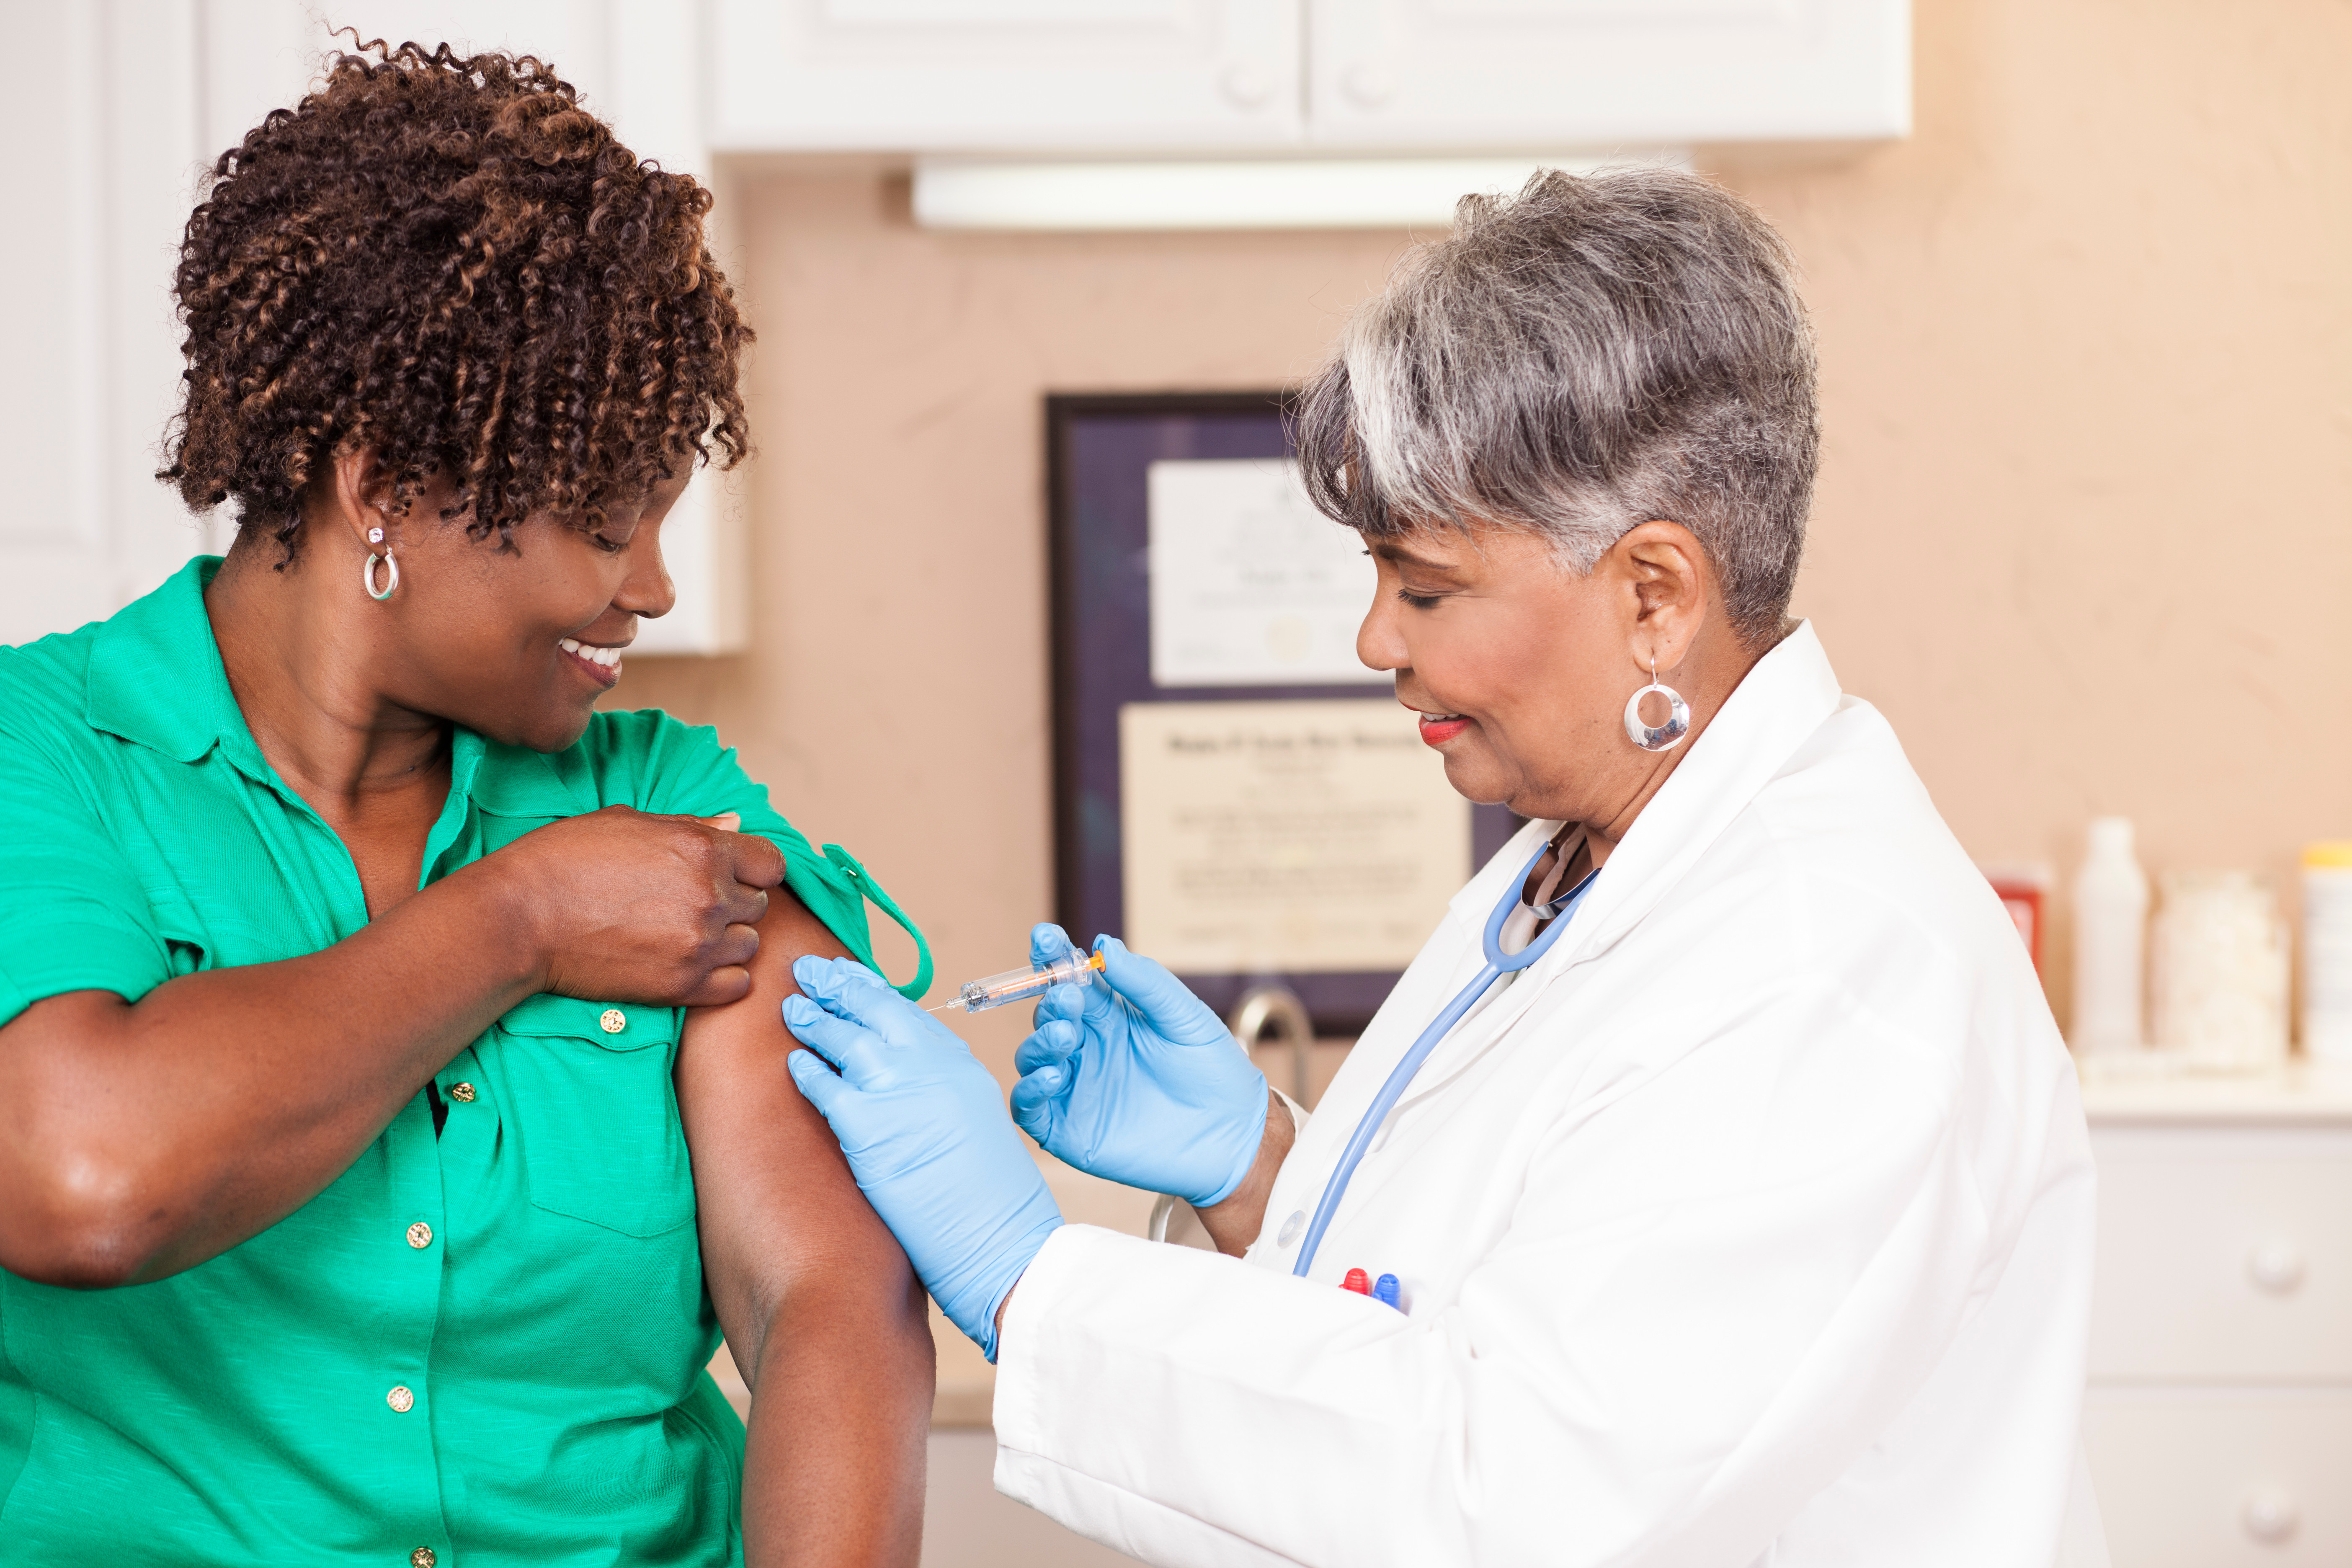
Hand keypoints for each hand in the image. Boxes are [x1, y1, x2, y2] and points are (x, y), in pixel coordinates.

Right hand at [492, 806, 784, 1006]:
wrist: (519, 917)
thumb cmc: (566, 859)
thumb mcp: (628, 822)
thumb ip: (692, 826)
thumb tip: (735, 825)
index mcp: (702, 849)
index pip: (771, 864)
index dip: (753, 868)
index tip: (731, 874)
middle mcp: (710, 896)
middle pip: (758, 905)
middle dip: (733, 902)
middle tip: (689, 903)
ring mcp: (699, 944)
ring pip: (749, 945)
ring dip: (727, 940)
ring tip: (684, 933)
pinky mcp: (682, 986)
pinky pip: (736, 985)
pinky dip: (722, 977)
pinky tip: (690, 963)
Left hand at [784, 956, 1061, 1359]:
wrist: (1002, 1241)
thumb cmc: (992, 1199)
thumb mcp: (975, 1123)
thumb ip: (940, 1091)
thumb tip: (903, 1081)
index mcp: (961, 1064)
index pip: (908, 1013)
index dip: (872, 990)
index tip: (849, 975)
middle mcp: (932, 1066)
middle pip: (875, 1010)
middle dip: (837, 985)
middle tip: (808, 970)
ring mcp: (900, 1091)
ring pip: (844, 1039)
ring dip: (814, 1020)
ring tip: (792, 1007)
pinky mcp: (868, 1126)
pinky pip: (826, 1088)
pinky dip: (807, 1072)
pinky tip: (794, 1063)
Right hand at [1010, 925, 1268, 1208]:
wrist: (1233, 1134)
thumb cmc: (1213, 1071)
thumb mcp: (1183, 1016)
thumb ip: (1144, 982)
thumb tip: (1104, 945)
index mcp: (1109, 1016)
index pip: (1070, 979)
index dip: (1053, 956)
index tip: (1045, 937)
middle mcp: (1086, 1048)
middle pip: (1048, 1015)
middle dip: (1051, 1002)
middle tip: (1068, 998)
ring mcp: (1075, 1087)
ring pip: (1032, 1057)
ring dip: (1040, 1041)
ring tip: (1066, 1036)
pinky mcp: (1068, 1128)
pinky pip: (1028, 1106)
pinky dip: (1030, 1088)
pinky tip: (1056, 1075)